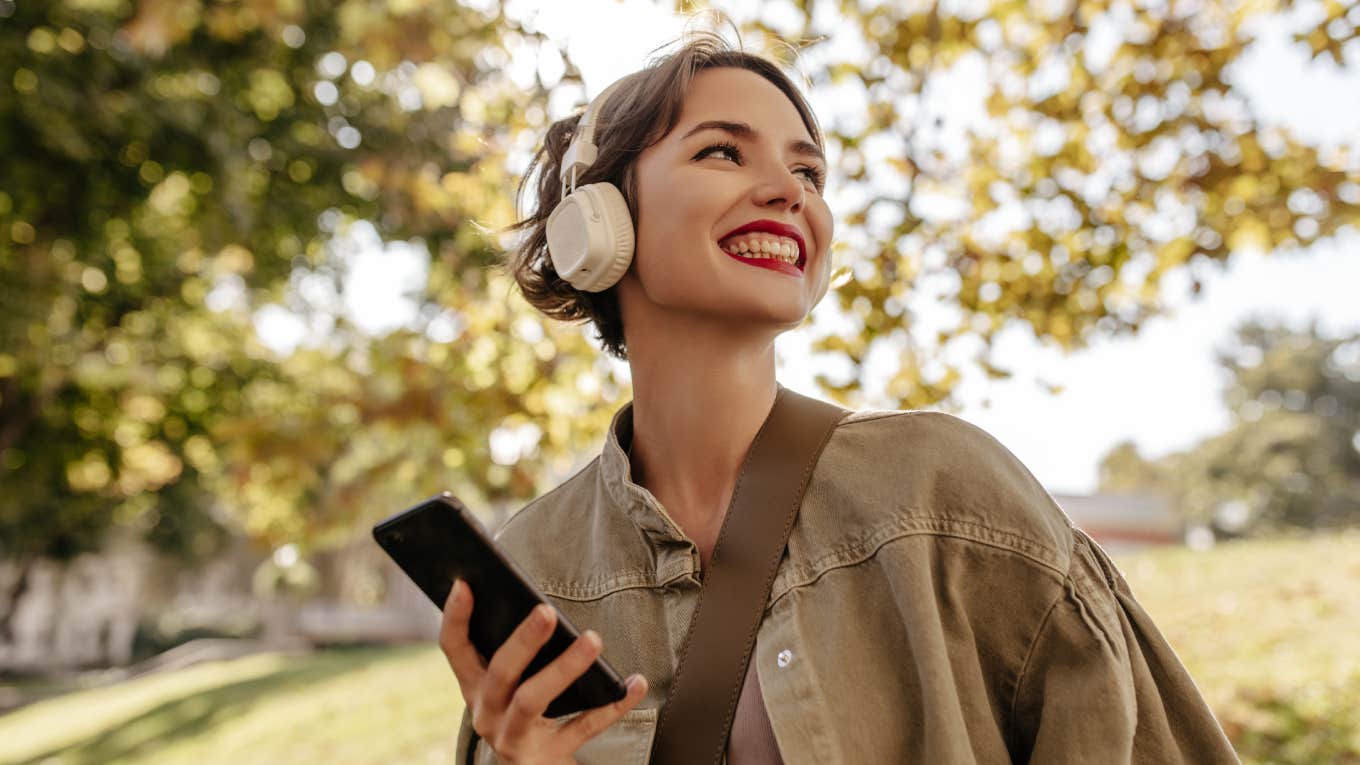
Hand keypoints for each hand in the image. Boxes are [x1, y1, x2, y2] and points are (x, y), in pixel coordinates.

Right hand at [440, 579, 648, 764]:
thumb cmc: (528, 714)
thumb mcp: (512, 686)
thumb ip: (518, 654)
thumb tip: (544, 607)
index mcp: (476, 688)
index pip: (455, 649)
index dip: (456, 617)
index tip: (465, 583)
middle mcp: (487, 714)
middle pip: (500, 672)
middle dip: (522, 641)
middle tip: (546, 612)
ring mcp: (513, 739)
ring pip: (532, 699)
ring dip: (564, 667)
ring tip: (593, 639)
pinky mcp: (545, 759)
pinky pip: (582, 727)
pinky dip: (611, 705)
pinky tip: (635, 683)